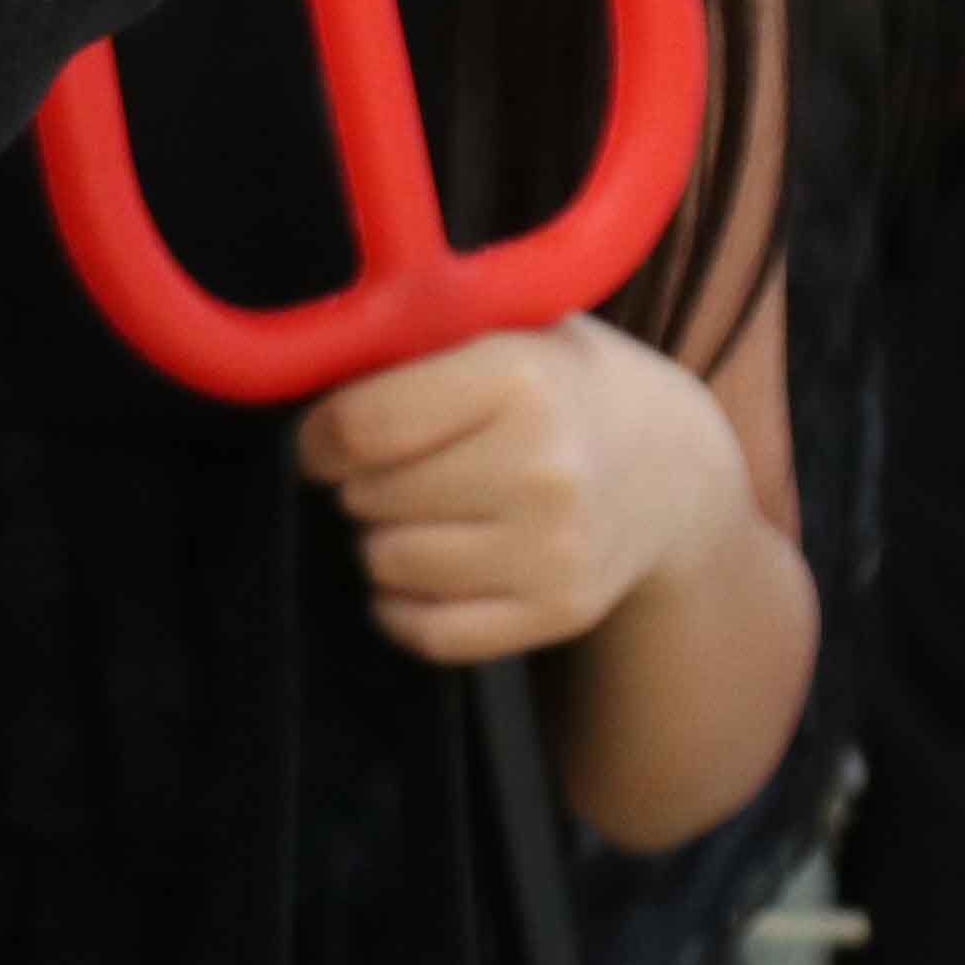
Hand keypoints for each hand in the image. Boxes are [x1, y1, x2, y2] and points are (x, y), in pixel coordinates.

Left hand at [296, 318, 747, 665]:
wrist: (670, 463)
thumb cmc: (553, 386)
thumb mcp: (498, 331)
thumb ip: (407, 348)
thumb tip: (293, 378)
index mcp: (517, 379)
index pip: (361, 427)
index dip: (320, 438)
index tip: (324, 440)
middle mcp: (542, 468)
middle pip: (370, 497)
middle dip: (361, 484)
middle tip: (394, 471)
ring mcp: (556, 549)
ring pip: (388, 564)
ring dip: (380, 540)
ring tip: (418, 511)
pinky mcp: (561, 611)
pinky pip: (430, 633)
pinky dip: (403, 606)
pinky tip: (422, 570)